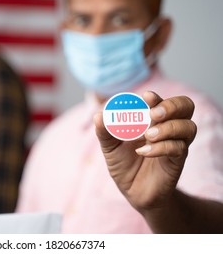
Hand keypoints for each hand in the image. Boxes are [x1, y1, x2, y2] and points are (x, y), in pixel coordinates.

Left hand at [94, 91, 196, 212]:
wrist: (133, 192)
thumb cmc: (124, 164)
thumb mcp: (109, 147)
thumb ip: (104, 131)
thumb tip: (98, 115)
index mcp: (151, 120)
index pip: (162, 101)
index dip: (157, 97)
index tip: (146, 97)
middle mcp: (167, 128)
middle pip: (185, 106)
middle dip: (171, 106)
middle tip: (153, 114)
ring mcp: (175, 144)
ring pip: (188, 127)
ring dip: (168, 128)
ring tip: (147, 136)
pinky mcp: (177, 161)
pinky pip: (179, 148)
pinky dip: (162, 147)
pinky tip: (144, 152)